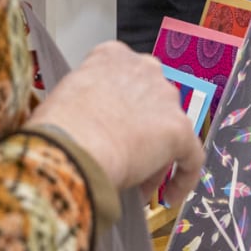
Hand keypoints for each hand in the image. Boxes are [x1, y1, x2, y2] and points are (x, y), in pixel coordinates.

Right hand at [28, 41, 202, 207]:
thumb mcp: (66, 97)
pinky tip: (170, 194)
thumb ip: (85, 100)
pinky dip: (184, 176)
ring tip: (137, 183)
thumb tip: (88, 124)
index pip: (123, 78)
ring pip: (168, 129)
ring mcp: (165, 96)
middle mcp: (143, 67)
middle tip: (123, 157)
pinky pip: (191, 156)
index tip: (110, 128)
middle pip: (149, 103)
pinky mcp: (180, 128)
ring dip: (156, 156)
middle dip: (140, 130)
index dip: (119, 108)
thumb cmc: (59, 125)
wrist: (73, 145)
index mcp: (112, 55)